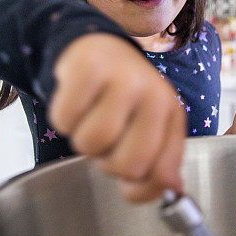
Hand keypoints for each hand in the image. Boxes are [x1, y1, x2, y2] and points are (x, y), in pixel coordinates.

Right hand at [49, 33, 185, 201]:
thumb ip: (159, 166)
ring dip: (82, 139)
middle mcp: (154, 94)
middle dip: (107, 162)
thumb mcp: (148, 129)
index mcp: (172, 114)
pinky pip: (65, 119)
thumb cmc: (122, 96)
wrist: (97, 47)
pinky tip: (76, 102)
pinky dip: (63, 119)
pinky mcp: (89, 67)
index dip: (138, 187)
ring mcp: (123, 79)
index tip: (127, 179)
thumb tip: (172, 189)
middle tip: (106, 140)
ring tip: (90, 118)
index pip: (162, 174)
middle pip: (127, 165)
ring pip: (92, 143)